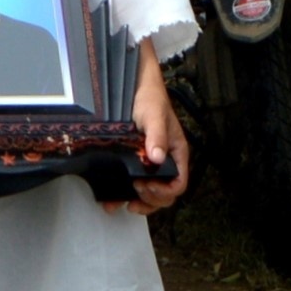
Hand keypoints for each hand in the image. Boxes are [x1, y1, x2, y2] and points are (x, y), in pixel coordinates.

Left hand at [119, 60, 190, 214]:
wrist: (130, 86)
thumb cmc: (149, 98)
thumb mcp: (153, 115)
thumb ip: (157, 135)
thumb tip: (157, 158)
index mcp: (176, 154)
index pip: (179, 183)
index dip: (165, 191)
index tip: (147, 185)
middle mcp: (164, 162)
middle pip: (165, 194)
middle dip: (151, 199)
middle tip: (135, 190)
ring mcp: (148, 164)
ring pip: (149, 193)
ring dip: (139, 203)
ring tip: (123, 204)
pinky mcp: (133, 162)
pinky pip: (132, 184)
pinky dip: (124, 195)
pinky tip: (112, 199)